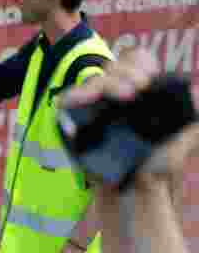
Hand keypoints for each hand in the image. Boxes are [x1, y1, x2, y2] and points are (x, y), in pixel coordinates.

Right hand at [60, 48, 198, 184]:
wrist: (136, 191)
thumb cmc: (159, 164)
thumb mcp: (184, 137)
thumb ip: (192, 118)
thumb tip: (197, 92)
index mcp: (138, 92)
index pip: (134, 61)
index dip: (140, 63)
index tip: (148, 79)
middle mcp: (113, 96)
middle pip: (113, 66)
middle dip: (127, 72)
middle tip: (140, 89)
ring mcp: (92, 109)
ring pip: (94, 81)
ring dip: (109, 83)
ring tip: (127, 95)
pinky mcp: (73, 123)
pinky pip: (66, 101)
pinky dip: (74, 96)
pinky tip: (85, 99)